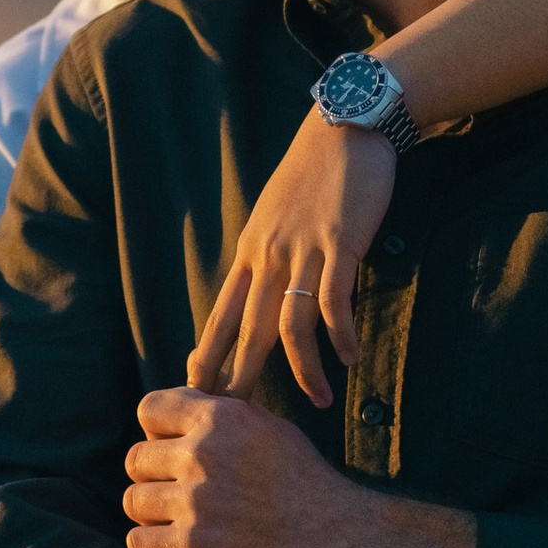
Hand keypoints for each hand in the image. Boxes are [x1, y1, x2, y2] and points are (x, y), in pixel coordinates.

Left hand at [125, 388, 373, 547]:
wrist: (337, 534)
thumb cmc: (305, 481)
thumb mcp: (268, 426)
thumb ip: (223, 410)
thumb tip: (188, 381)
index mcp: (219, 417)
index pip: (148, 408)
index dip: (154, 431)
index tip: (170, 449)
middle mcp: (202, 453)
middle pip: (135, 459)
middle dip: (152, 476)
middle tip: (175, 492)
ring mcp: (195, 501)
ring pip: (133, 501)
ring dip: (150, 513)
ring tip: (173, 521)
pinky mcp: (193, 546)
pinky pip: (139, 542)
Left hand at [188, 114, 398, 406]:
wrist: (345, 127)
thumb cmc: (314, 173)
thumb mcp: (275, 216)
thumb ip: (267, 255)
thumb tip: (263, 294)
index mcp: (249, 253)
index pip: (219, 316)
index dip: (207, 357)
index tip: (198, 393)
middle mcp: (268, 257)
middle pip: (246, 331)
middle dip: (238, 379)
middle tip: (235, 421)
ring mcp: (302, 252)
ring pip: (291, 326)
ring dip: (304, 370)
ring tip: (318, 401)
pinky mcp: (338, 245)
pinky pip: (335, 303)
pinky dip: (342, 336)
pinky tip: (350, 359)